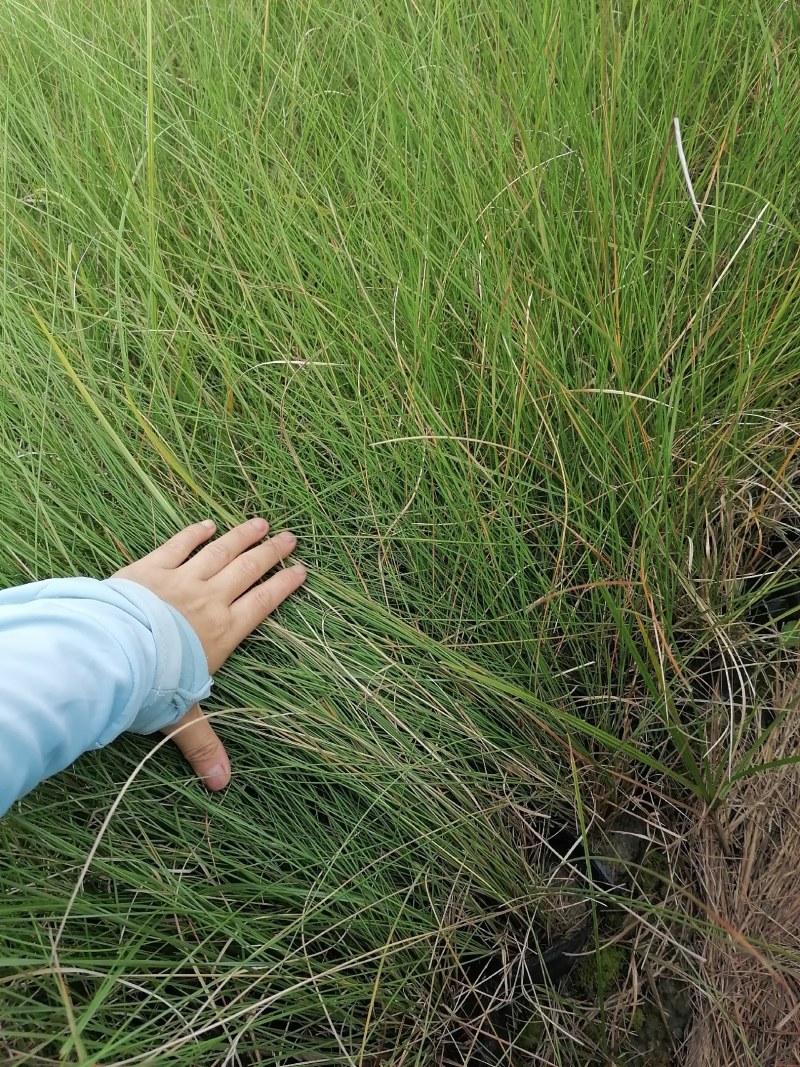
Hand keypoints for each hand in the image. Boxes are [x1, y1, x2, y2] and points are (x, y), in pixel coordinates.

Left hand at [112, 517, 305, 790]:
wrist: (114, 650)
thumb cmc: (152, 686)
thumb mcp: (182, 719)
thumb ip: (202, 745)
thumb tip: (221, 785)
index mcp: (224, 631)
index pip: (262, 603)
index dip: (283, 585)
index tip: (300, 571)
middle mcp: (209, 599)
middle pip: (247, 570)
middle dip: (270, 553)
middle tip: (290, 537)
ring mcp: (180, 579)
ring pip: (219, 551)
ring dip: (241, 536)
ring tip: (261, 523)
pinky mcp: (150, 568)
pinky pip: (178, 545)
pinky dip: (194, 534)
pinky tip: (206, 524)